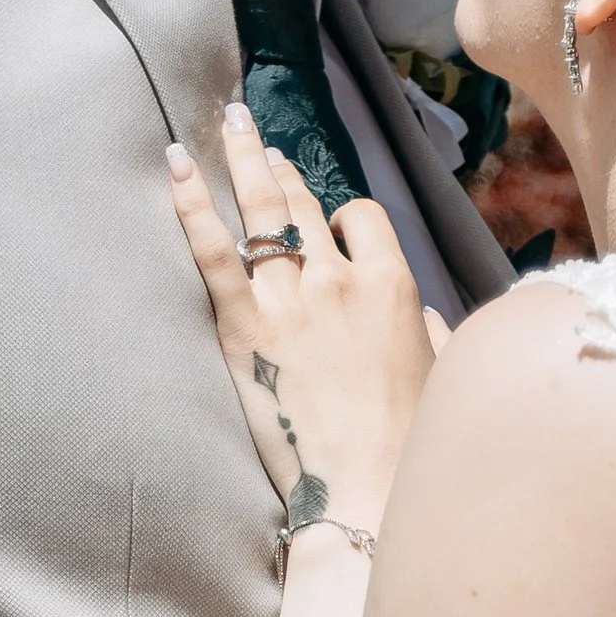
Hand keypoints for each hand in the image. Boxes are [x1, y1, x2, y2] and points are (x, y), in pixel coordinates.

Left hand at [169, 110, 440, 540]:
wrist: (364, 490)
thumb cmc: (409, 442)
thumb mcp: (440, 371)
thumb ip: (427, 328)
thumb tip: (416, 312)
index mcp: (394, 284)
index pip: (363, 216)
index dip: (343, 213)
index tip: (326, 218)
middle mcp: (340, 277)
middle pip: (304, 202)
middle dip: (278, 164)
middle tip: (254, 134)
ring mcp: (289, 297)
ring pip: (262, 209)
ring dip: (242, 159)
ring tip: (227, 126)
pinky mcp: (244, 324)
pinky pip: (212, 247)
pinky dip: (190, 201)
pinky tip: (175, 163)